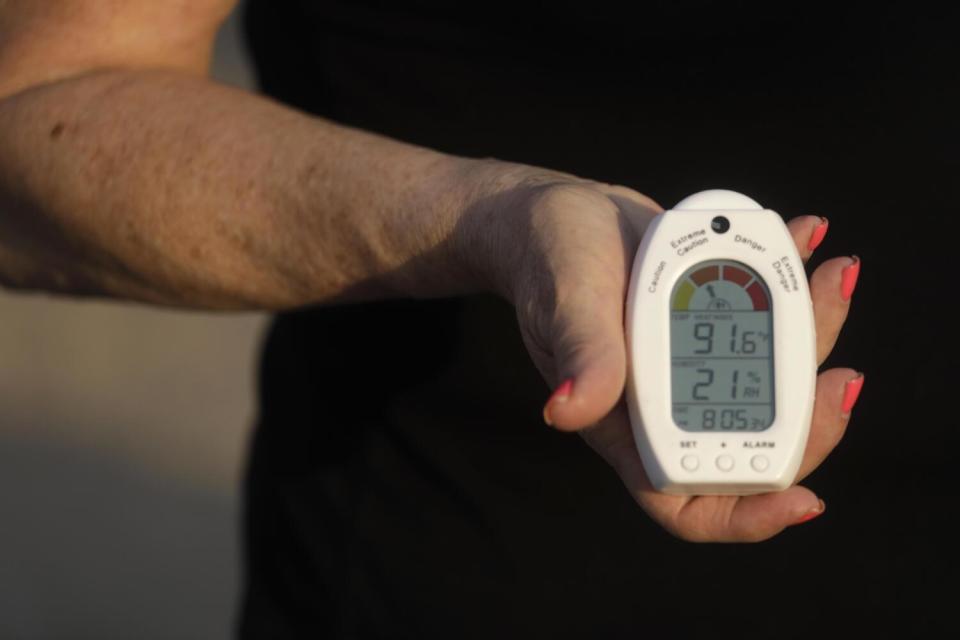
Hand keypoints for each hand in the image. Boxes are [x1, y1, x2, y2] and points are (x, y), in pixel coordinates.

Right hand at [460, 161, 860, 542]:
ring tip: (833, 274)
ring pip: (775, 375)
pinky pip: (767, 315)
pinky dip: (794, 280)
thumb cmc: (549, 263)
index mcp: (630, 425)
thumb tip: (565, 411)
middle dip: (812, 418)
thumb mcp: (567, 304)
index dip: (749, 516)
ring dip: (818, 333)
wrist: (562, 213)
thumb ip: (582, 355)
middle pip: (757, 441)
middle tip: (840, 375)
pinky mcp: (712, 317)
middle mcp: (670, 403)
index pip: (690, 501)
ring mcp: (696, 361)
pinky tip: (807, 236)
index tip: (803, 500)